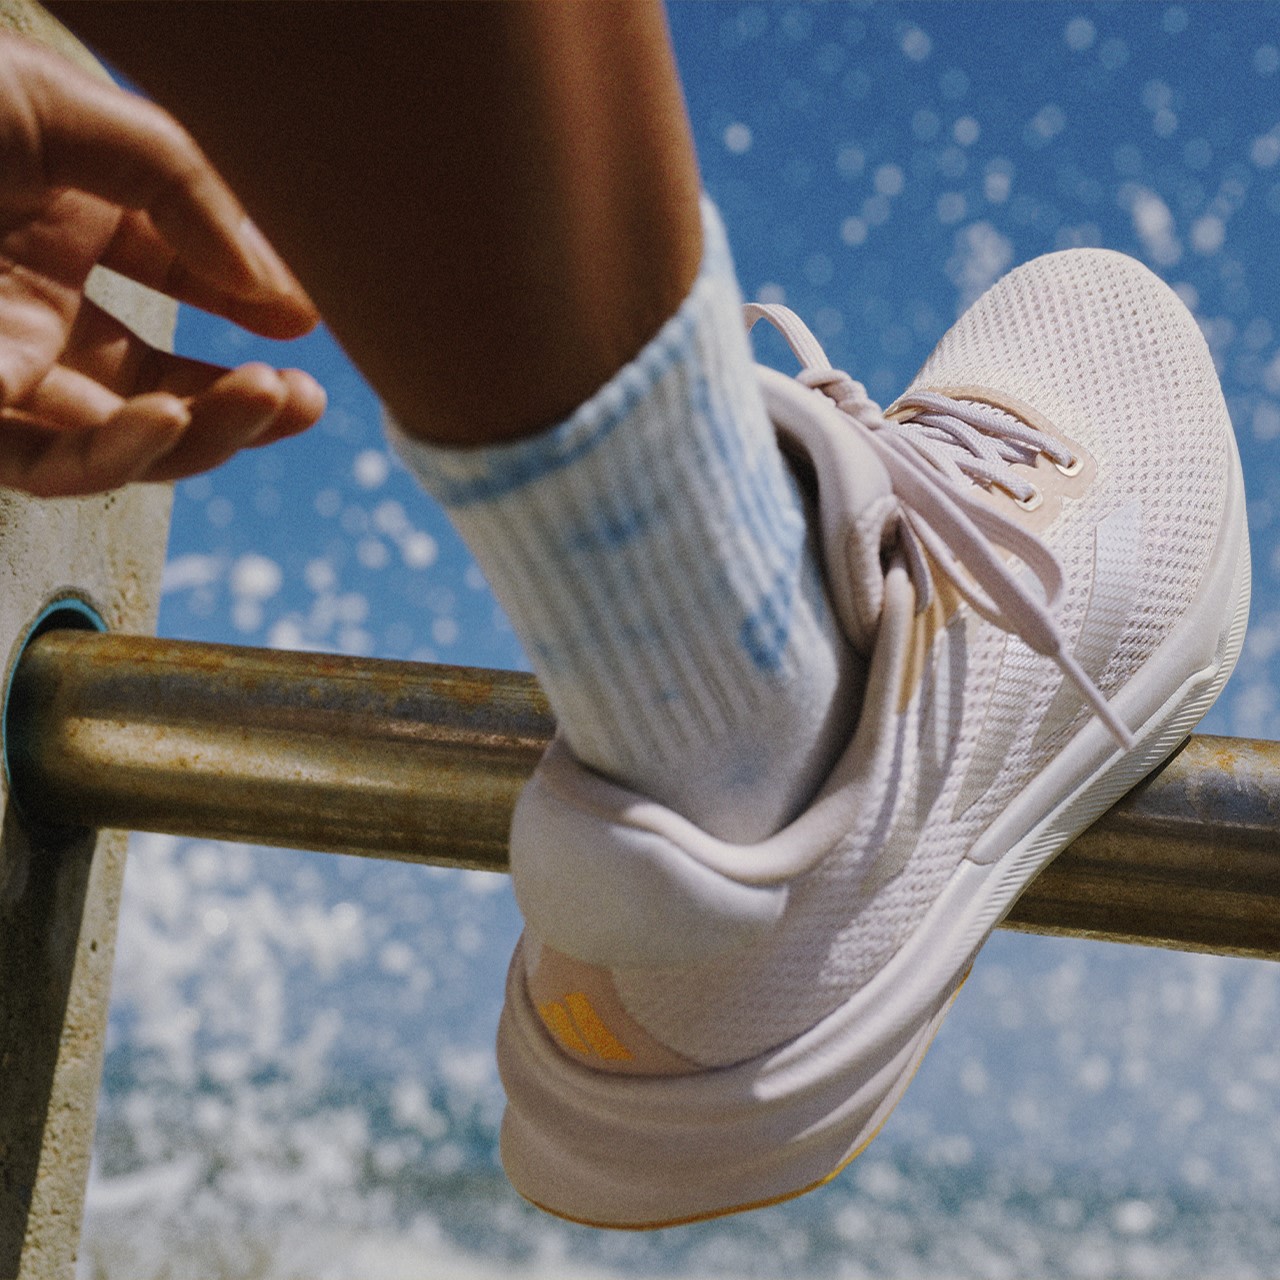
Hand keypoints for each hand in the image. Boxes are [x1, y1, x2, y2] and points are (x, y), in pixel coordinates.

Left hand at [0, 32, 325, 496]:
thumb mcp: (59, 110)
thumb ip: (180, 187)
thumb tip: (281, 292)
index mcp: (51, 214)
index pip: (171, 272)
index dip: (244, 295)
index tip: (304, 315)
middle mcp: (27, 299)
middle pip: (155, 379)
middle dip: (239, 397)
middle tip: (304, 399)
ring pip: (117, 438)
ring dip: (205, 433)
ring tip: (271, 401)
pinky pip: (48, 462)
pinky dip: (116, 454)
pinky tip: (168, 416)